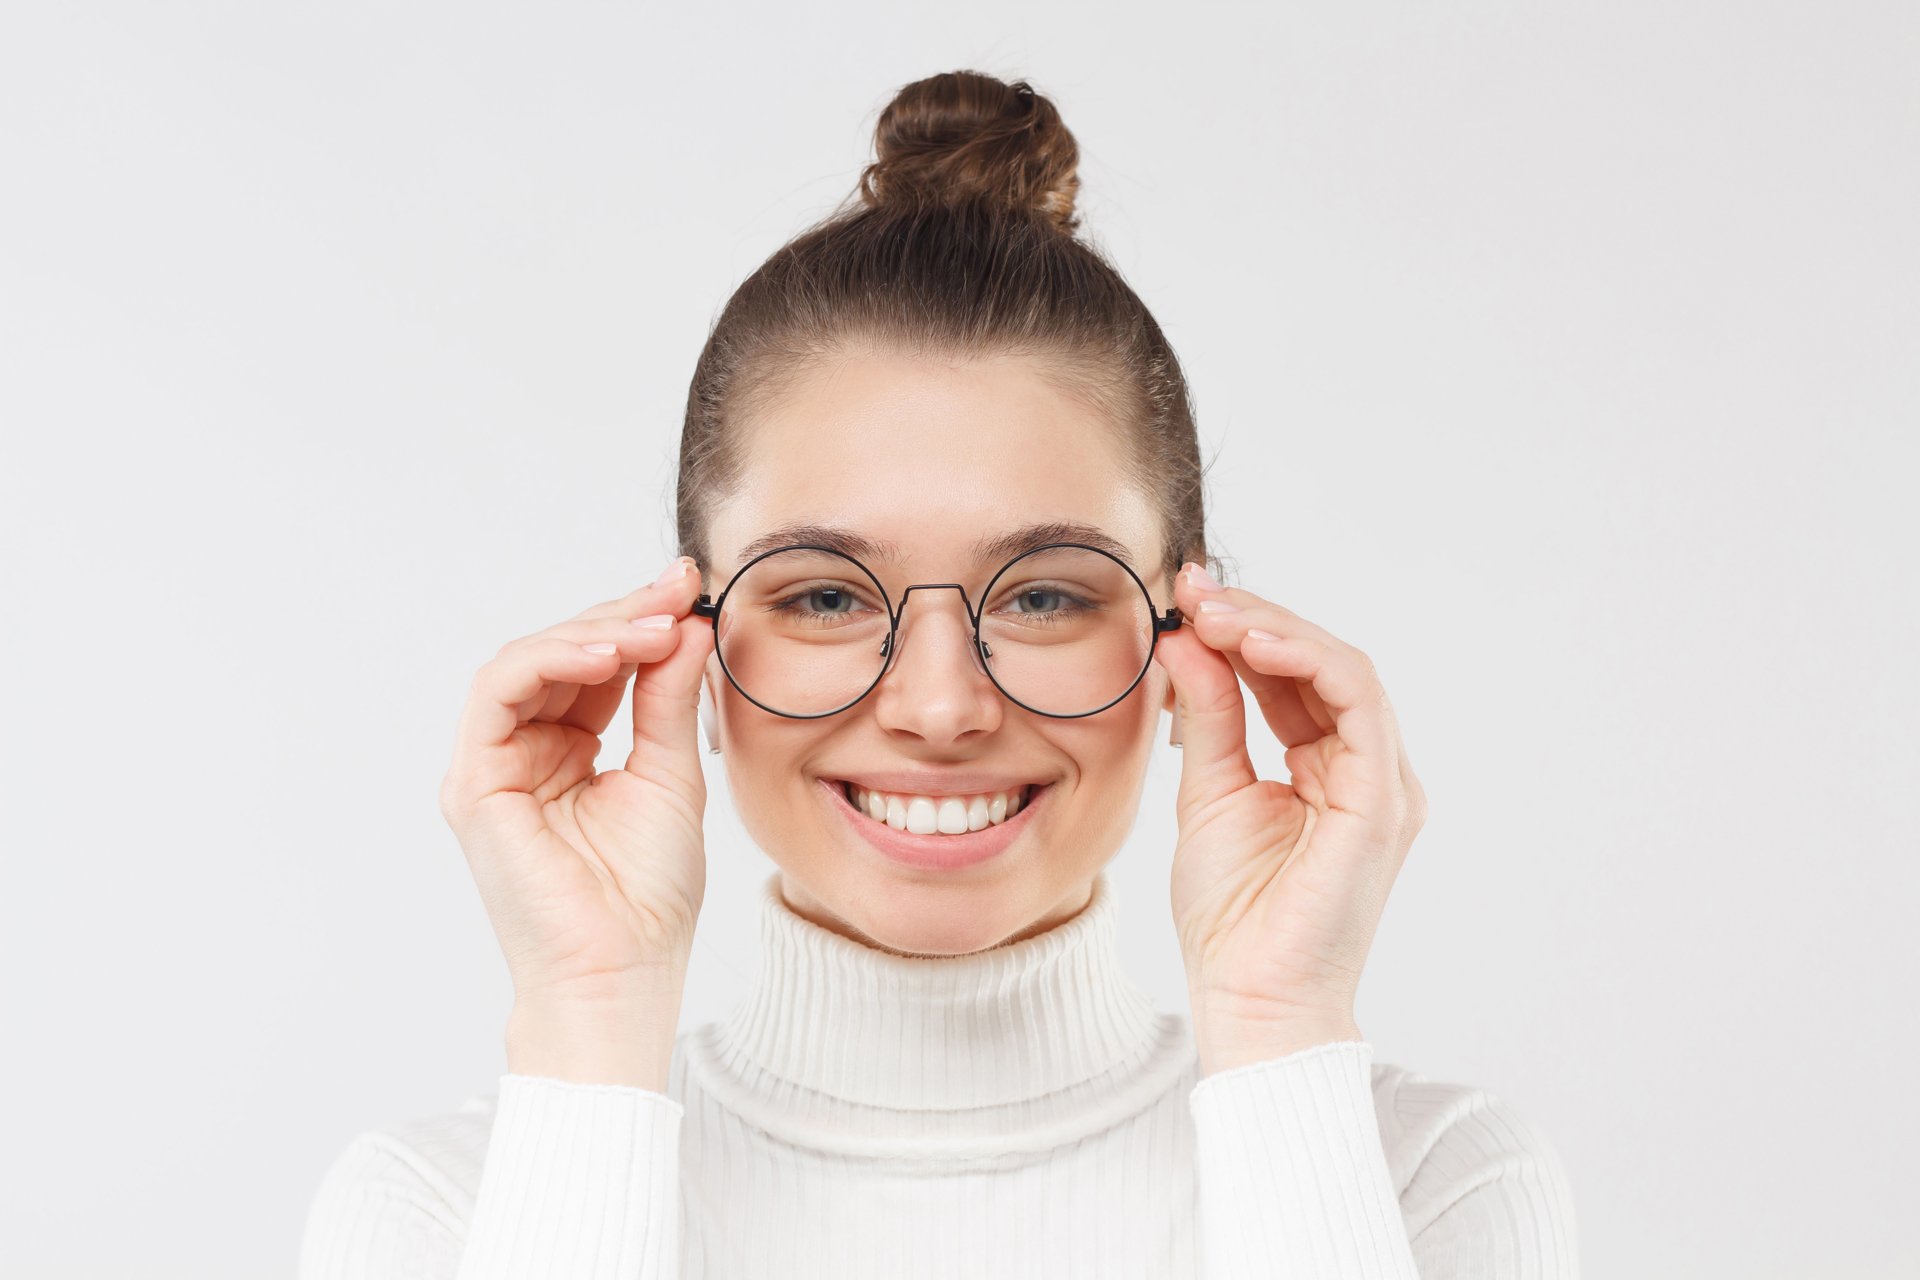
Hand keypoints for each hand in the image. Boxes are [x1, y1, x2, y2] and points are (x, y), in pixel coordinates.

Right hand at [438, 557, 714, 1022]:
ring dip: (593, 632)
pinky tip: (610, 652)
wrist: (622, 970)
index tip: (691, 588)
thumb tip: (687, 623)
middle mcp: (523, 752)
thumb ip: (670, 698)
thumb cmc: (646, 895)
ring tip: (654, 624)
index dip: (641, 621)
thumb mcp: (672, 773)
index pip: (597, 666)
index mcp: (567, 752)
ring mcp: (492, 766)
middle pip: (561, 655)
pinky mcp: (474, 782)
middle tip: (678, 590)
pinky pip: (499, 691)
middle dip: (622, 614)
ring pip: (526, 661)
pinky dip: (552, 659)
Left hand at [1151, 562, 1427, 1075]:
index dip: (1243, 630)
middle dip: (1255, 617)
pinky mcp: (1382, 801)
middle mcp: (1367, 771)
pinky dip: (1307, 661)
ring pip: (1345, 670)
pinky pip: (1358, 703)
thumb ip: (1209, 715)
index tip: (1186, 597)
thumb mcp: (1209, 792)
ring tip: (1212, 611)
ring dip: (1276, 630)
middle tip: (1194, 588)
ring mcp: (1383, 785)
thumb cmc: (1233, 916)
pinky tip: (1251, 643)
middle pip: (1322, 664)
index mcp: (1331, 771)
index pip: (1294, 678)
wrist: (1249, 997)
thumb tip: (1188, 639)